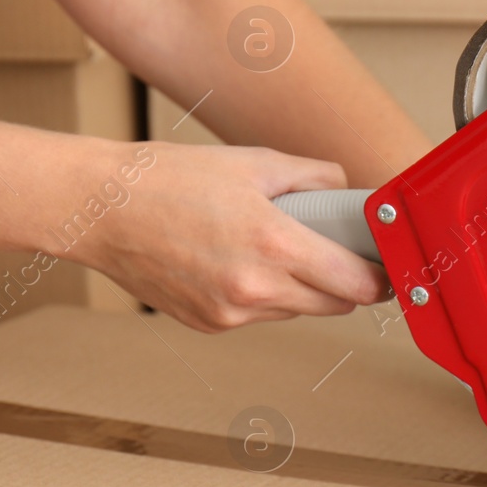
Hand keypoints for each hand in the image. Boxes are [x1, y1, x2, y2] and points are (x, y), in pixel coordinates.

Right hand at [73, 142, 386, 331]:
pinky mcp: (208, 324)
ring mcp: (229, 314)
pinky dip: (261, 294)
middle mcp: (255, 290)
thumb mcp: (254, 162)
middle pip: (333, 305)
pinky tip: (235, 260)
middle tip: (339, 253)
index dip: (379, 279)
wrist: (101, 210)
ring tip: (271, 246)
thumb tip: (347, 192)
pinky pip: (257, 315)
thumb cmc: (170, 179)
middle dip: (344, 283)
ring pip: (294, 310)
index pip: (356, 284)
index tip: (385, 268)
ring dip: (300, 288)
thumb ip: (313, 177)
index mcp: (274, 246)